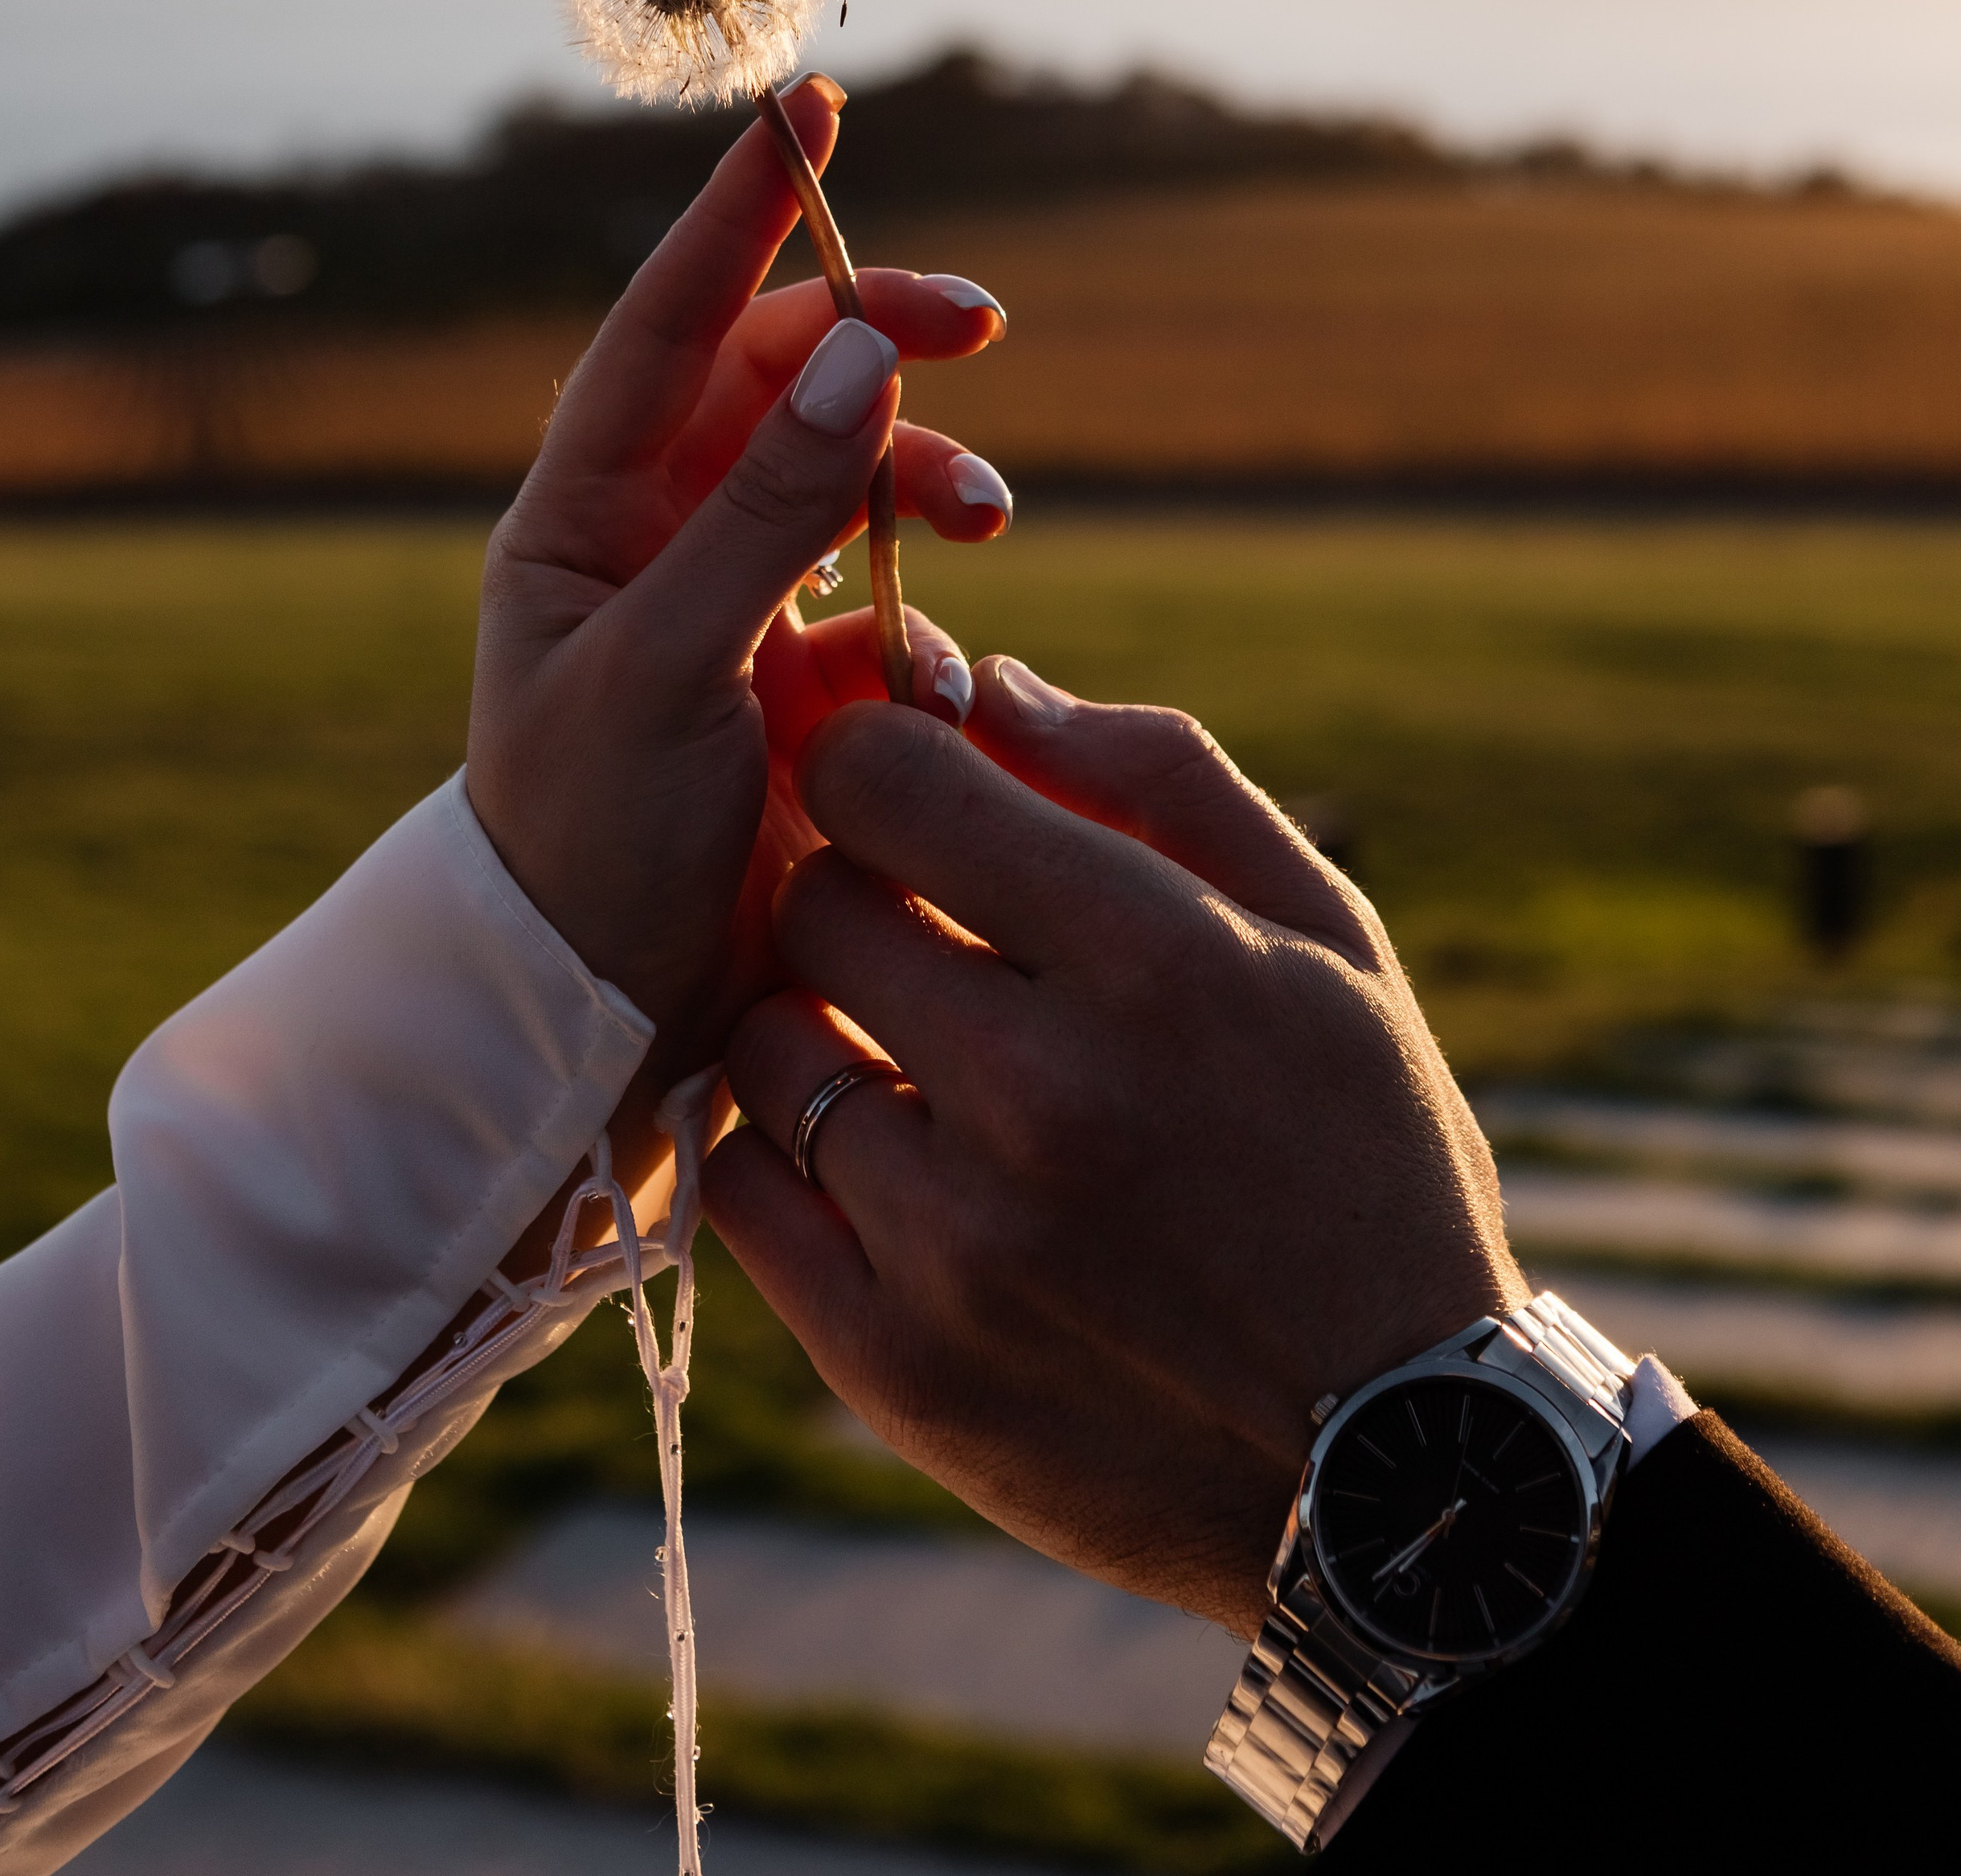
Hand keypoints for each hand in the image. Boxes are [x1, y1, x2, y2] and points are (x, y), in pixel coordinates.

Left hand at [465, 76, 1007, 1082]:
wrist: (595, 1022)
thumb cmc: (584, 845)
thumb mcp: (666, 670)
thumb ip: (765, 512)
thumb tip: (861, 349)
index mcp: (580, 513)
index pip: (666, 321)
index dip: (740, 213)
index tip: (808, 104)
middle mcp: (652, 537)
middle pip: (778, 379)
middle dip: (878, 345)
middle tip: (975, 326)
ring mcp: (729, 605)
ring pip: (847, 478)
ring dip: (921, 478)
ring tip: (983, 523)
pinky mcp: (796, 682)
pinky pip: (882, 594)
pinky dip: (926, 606)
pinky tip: (941, 673)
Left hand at [705, 660, 1521, 1638]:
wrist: (1401, 1467)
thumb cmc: (1363, 1156)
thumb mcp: (1324, 936)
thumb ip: (1160, 776)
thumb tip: (986, 680)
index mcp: (1154, 961)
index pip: (885, 778)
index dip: (874, 756)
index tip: (903, 788)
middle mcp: (1044, 1094)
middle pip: (814, 903)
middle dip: (855, 890)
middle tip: (919, 932)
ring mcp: (959, 1243)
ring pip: (763, 1044)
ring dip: (815, 1028)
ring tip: (907, 1058)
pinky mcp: (897, 1368)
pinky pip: (746, 1193)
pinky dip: (791, 1159)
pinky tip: (879, 1161)